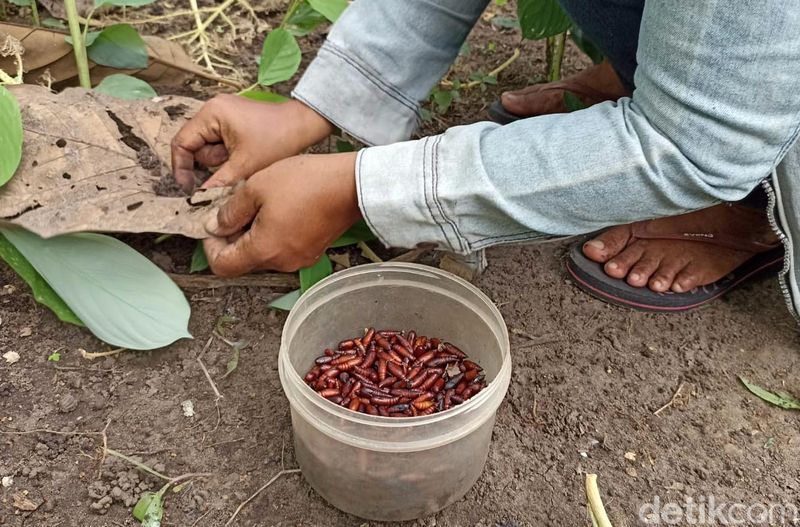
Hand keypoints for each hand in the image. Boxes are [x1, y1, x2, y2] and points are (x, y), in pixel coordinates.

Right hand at [171, 94, 333, 191]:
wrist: (305, 126)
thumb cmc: (278, 140)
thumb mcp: (245, 166)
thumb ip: (218, 183)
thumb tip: (199, 199)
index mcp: (211, 113)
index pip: (181, 142)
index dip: (181, 168)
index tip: (189, 188)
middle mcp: (213, 109)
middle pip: (195, 146)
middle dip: (212, 164)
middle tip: (229, 174)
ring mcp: (224, 114)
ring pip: (210, 148)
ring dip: (223, 162)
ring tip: (245, 163)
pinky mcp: (235, 122)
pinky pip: (222, 145)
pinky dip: (231, 157)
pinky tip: (248, 159)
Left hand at [203, 152, 360, 275]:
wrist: (351, 184)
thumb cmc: (306, 182)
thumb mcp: (256, 187)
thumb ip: (229, 211)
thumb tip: (214, 226)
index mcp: (264, 250)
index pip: (223, 266)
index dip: (210, 248)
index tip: (211, 226)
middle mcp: (282, 262)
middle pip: (244, 261)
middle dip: (232, 237)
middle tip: (232, 209)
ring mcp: (299, 258)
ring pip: (264, 253)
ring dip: (253, 234)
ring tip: (257, 203)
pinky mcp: (312, 250)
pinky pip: (282, 248)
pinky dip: (272, 233)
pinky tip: (277, 208)